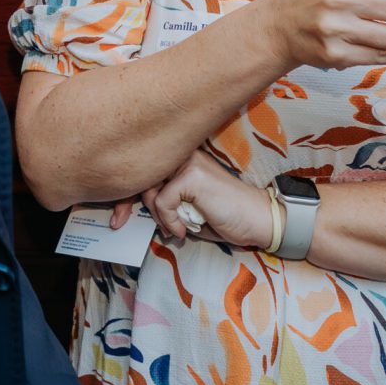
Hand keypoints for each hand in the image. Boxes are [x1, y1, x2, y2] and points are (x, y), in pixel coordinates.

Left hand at [141, 150, 274, 248]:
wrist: (258, 220)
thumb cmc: (225, 216)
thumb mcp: (187, 207)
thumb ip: (165, 200)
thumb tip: (139, 205)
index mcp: (183, 158)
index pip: (146, 169)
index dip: (132, 194)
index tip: (127, 216)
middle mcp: (185, 154)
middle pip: (142, 176)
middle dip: (135, 204)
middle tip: (137, 223)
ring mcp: (189, 163)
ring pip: (151, 189)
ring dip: (158, 216)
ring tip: (176, 227)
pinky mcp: (193, 176)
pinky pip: (163, 201)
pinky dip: (169, 221)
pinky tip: (183, 230)